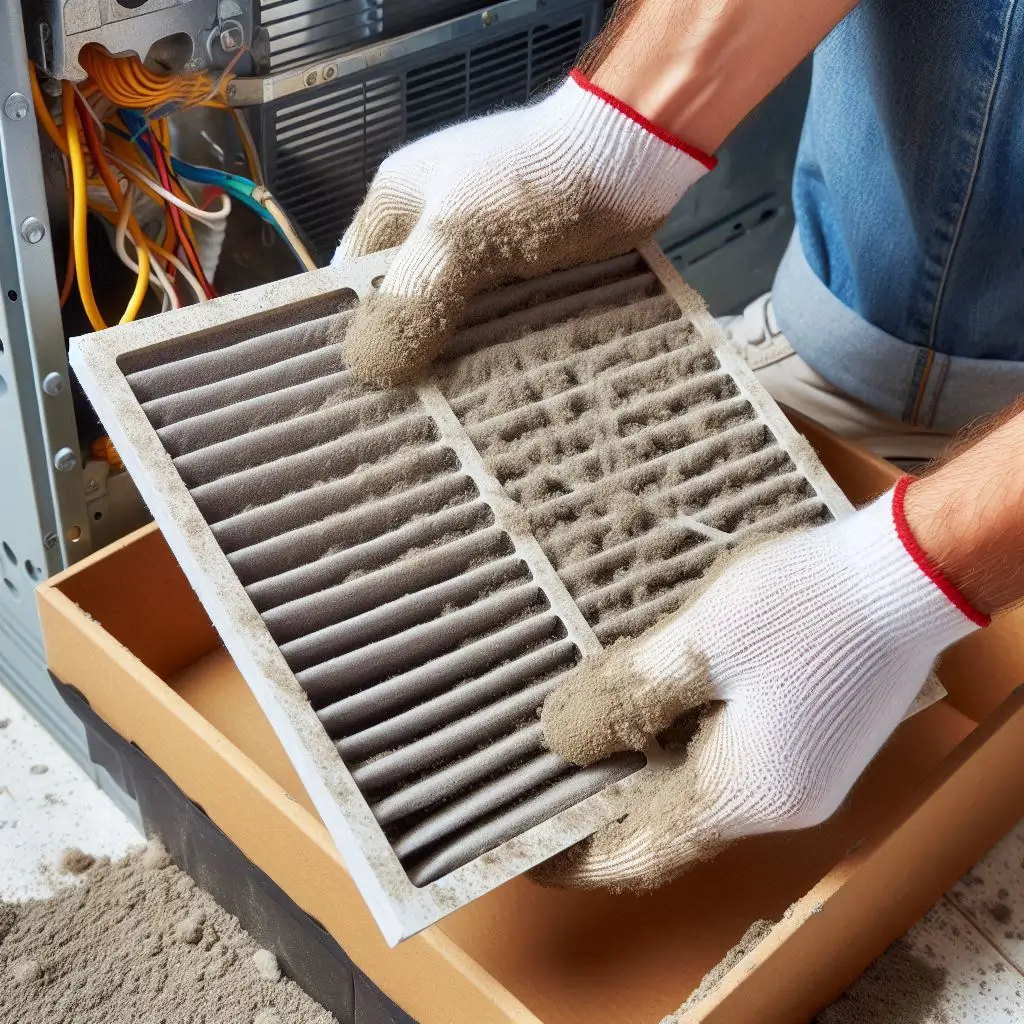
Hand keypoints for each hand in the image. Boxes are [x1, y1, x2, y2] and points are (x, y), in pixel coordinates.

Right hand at [332, 70, 712, 386]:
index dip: (353, 329)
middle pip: (406, 302)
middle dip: (408, 351)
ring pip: (454, 317)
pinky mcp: (529, 270)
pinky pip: (500, 319)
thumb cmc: (530, 185)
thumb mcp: (455, 241)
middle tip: (407, 415)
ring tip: (450, 414)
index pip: (353, 277)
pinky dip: (498, 349)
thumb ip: (409, 302)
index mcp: (400, 204)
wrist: (631, 155)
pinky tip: (497, 387)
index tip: (362, 388)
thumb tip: (366, 370)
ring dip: (456, 357)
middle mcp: (436, 226)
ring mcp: (486, 248)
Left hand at [538, 480, 985, 890]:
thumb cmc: (804, 604)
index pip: (646, 849)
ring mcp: (808, 771)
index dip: (583, 851)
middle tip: (551, 765)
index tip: (531, 845)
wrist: (908, 570)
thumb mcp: (698, 647)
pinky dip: (685, 736)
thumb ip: (625, 699)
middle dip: (610, 794)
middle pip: (673, 817)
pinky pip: (733, 755)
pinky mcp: (818, 738)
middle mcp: (783, 800)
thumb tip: (564, 742)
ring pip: (702, 781)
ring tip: (594, 719)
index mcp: (750, 791)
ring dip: (646, 757)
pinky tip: (659, 693)